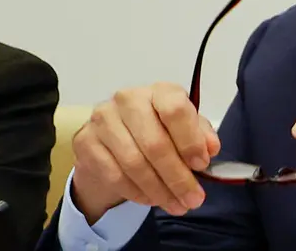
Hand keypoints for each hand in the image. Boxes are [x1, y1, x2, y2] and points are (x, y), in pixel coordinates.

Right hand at [70, 82, 220, 223]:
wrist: (114, 141)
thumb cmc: (158, 130)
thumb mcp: (185, 128)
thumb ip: (201, 135)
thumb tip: (210, 149)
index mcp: (160, 91)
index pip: (175, 110)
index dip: (190, 140)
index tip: (202, 165)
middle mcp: (128, 99)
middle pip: (155, 143)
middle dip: (177, 177)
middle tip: (193, 199)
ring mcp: (103, 119)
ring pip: (134, 163)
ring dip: (159, 190)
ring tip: (176, 205)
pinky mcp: (85, 141)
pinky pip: (114, 174)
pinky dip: (136, 192)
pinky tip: (151, 200)